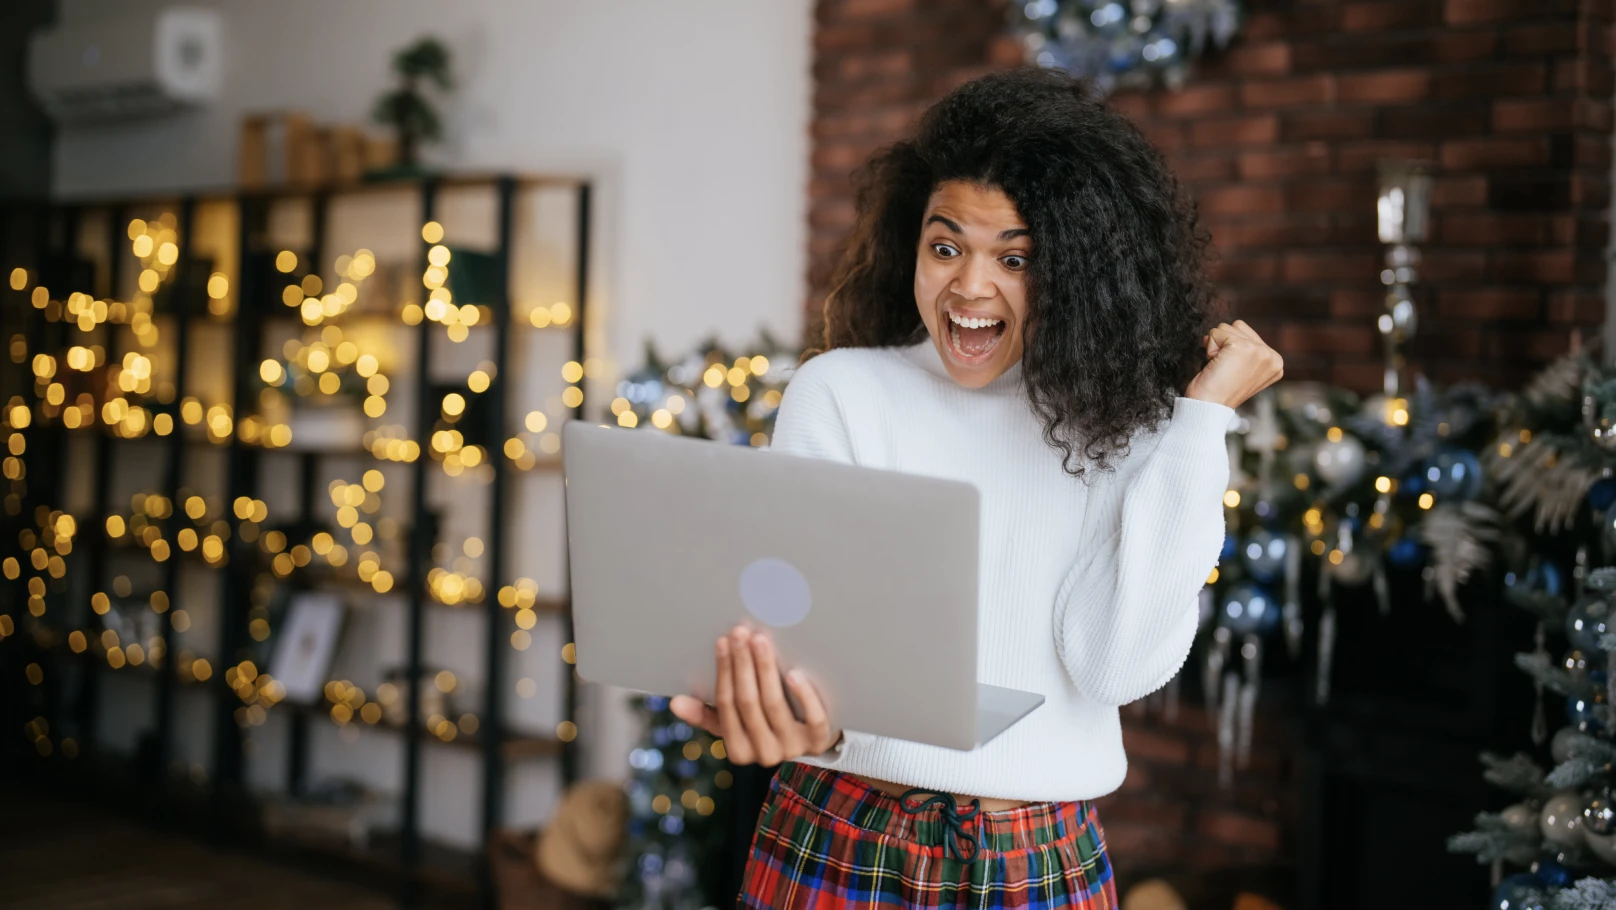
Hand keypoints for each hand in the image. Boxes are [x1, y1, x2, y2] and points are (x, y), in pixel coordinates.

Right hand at [669, 625, 840, 765]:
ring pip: (775, 705)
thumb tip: (675, 704)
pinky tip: (794, 672)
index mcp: (738, 750)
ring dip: (766, 669)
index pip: (726, 704)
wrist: (812, 744)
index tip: (723, 641)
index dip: (724, 671)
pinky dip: (803, 695)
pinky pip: (814, 719)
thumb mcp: (736, 725)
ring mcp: (793, 747)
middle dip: (742, 664)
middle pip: (748, 702)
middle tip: (740, 632)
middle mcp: (764, 753)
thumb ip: (708, 714)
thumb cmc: (766, 726)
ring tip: (760, 640)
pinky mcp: (820, 740)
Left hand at [1184, 319, 1282, 409]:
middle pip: (1237, 327)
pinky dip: (1209, 348)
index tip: (1231, 370)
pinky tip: (1215, 365)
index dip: (1230, 347)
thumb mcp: (1242, 368)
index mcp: (1276, 362)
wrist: (1209, 407)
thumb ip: (1245, 349)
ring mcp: (1260, 351)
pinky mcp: (1244, 347)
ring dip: (1215, 346)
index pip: (1246, 333)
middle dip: (1223, 345)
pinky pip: (1216, 333)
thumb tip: (1229, 328)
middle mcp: (1272, 356)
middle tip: (1224, 369)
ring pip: (1226, 327)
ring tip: (1220, 368)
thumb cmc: (1219, 391)